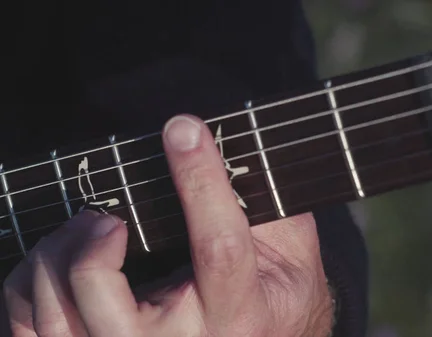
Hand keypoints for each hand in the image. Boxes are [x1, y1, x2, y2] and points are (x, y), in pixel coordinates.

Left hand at [2, 114, 333, 336]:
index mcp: (242, 314)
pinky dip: (31, 288)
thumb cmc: (276, 291)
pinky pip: (35, 334)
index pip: (218, 247)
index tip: (184, 128)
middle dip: (93, 244)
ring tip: (85, 228)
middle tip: (106, 214)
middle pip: (109, 302)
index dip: (200, 182)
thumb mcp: (292, 249)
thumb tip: (223, 145)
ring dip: (57, 258)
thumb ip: (267, 203)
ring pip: (62, 320)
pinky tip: (58, 261)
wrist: (267, 336)